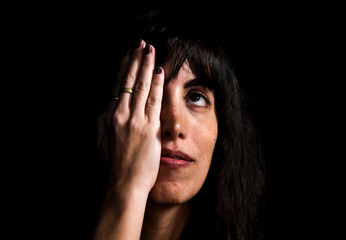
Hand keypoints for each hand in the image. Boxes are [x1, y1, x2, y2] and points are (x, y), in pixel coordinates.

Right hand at [97, 40, 163, 193]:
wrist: (124, 183)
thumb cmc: (115, 164)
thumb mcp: (103, 140)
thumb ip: (106, 122)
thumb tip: (109, 108)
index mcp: (108, 116)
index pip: (117, 86)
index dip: (123, 68)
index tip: (128, 54)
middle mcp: (120, 115)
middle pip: (128, 81)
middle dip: (135, 60)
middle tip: (141, 44)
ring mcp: (134, 120)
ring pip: (140, 87)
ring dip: (146, 66)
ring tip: (150, 50)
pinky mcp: (148, 128)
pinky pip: (153, 101)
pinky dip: (156, 84)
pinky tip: (159, 72)